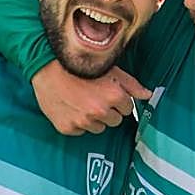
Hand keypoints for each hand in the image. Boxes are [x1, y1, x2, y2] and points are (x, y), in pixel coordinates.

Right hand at [31, 60, 150, 134]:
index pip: (128, 109)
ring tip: (81, 100)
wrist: (45, 64)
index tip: (107, 92)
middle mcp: (99, 111)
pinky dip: (77, 122)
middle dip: (108, 111)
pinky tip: (70, 106)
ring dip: (94, 118)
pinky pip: (80, 131)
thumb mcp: (109, 68)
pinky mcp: (67, 128)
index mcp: (113, 96)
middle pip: (115, 121)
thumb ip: (131, 84)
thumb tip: (148, 95)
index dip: (118, 100)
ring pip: (98, 128)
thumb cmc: (78, 63)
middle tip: (94, 96)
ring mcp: (82, 122)